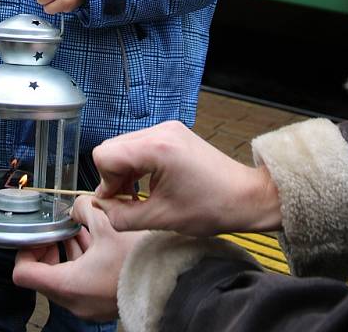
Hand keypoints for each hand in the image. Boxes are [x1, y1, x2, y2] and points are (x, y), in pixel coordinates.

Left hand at [13, 196, 146, 320]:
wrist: (169, 283)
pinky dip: (82, 263)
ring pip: (64, 279)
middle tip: (60, 228)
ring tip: (81, 229)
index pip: (22, 273)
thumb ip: (84, 209)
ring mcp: (87, 306)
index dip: (26, 249)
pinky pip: (81, 283)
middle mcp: (73, 301)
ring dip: (68, 253)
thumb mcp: (108, 223)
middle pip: (42, 276)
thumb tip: (77, 205)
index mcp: (67, 284)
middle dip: (49, 247)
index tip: (38, 233)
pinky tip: (96, 241)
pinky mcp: (101, 303)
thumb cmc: (138, 259)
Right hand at [92, 121, 281, 236]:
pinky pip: (140, 145)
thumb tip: (102, 209)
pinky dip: (138, 164)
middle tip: (128, 200)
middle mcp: (160, 131)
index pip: (105, 155)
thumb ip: (122, 216)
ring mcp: (167, 129)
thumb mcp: (161, 219)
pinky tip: (150, 184)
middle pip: (112, 147)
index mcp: (156, 147)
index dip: (105, 183)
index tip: (119, 202)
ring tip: (139, 195)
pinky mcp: (173, 133)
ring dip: (125, 171)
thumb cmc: (212, 207)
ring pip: (125, 146)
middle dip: (113, 176)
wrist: (245, 197)